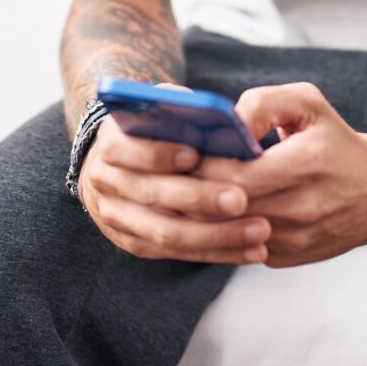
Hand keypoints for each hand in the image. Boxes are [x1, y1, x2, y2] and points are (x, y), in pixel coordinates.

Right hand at [77, 85, 274, 264]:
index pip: (124, 149)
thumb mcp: (161, 111)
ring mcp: (118, 218)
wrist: (122, 164)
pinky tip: (255, 250)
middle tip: (241, 199)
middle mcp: (107, 182)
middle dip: (199, 199)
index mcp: (111, 143)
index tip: (195, 155)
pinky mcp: (137, 244)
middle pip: (152, 195)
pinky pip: (180, 254)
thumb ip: (180, 111)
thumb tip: (216, 118)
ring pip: (167, 233)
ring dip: (217, 235)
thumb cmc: (156, 131)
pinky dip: (220, 252)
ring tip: (260, 230)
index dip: (159, 153)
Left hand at [191, 82, 366, 268]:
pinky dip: (221, 231)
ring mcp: (295, 239)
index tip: (177, 151)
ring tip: (182, 191)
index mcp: (304, 164)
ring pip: (227, 232)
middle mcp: (301, 207)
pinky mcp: (290, 257)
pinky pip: (240, 247)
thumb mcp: (308, 104)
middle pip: (223, 207)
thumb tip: (225, 124)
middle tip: (168, 173)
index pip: (230, 174)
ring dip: (201, 214)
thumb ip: (262, 104)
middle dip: (190, 191)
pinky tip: (210, 213)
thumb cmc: (338, 141)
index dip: (197, 164)